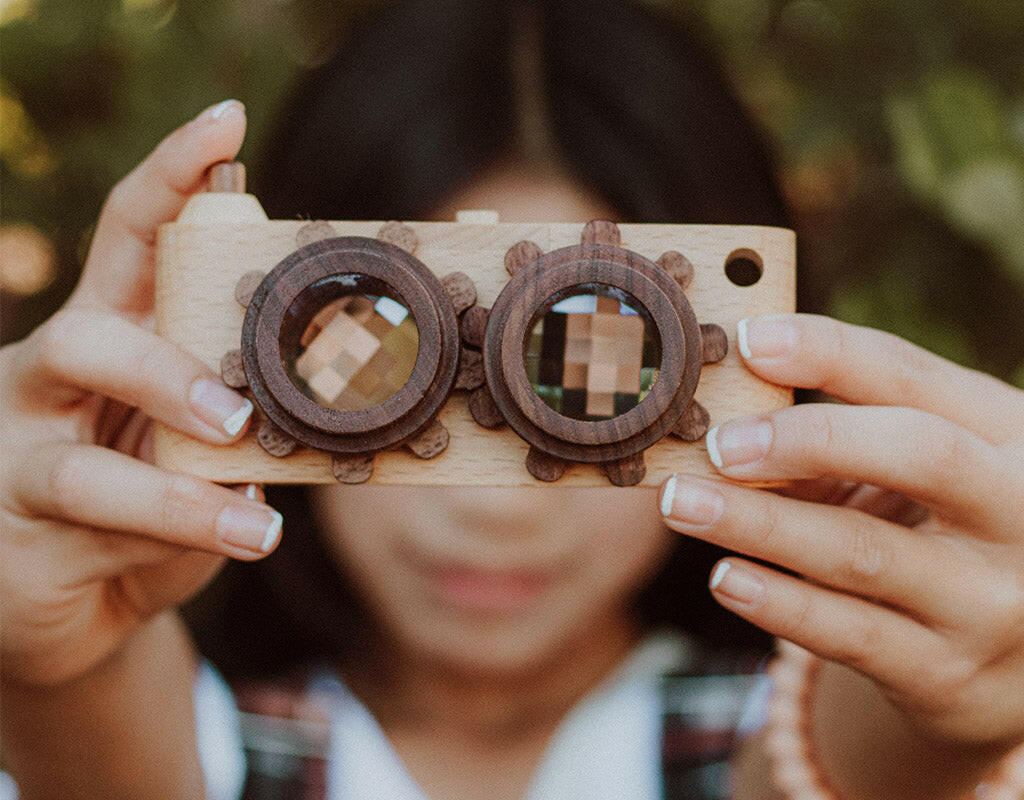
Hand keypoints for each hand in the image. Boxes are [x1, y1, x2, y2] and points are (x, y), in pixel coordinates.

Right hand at [0, 100, 281, 686]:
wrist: (76, 605)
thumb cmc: (150, 506)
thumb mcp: (203, 448)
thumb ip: (245, 416)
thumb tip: (325, 398)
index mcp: (109, 333)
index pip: (129, 238)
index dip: (171, 179)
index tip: (227, 123)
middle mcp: (50, 382)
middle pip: (86, 339)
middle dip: (162, 369)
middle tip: (236, 412)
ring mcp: (19, 460)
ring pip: (75, 464)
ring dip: (170, 484)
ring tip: (247, 505)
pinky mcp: (19, 537)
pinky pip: (95, 536)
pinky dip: (174, 538)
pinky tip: (241, 539)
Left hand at [659, 313, 1023, 747]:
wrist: (1016, 661)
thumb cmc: (948, 532)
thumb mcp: (925, 473)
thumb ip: (850, 440)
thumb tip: (727, 413)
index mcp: (1011, 438)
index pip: (919, 378)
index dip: (832, 353)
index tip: (748, 340)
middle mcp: (1019, 515)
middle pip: (921, 454)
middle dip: (811, 437)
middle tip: (719, 442)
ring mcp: (988, 601)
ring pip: (863, 552)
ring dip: (759, 524)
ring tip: (683, 503)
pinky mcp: (946, 674)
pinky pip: (849, 633)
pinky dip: (778, 602)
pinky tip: (726, 576)